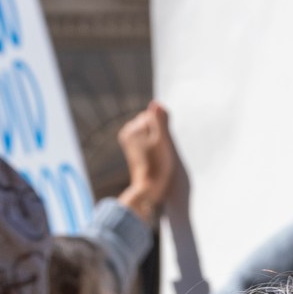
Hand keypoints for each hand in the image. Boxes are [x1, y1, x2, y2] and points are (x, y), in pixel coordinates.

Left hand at [114, 102, 177, 225]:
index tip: (163, 145)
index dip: (163, 129)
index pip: (154, 116)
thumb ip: (160, 121)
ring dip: (157, 141)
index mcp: (133, 129)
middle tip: (161, 152)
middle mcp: (128, 132)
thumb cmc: (159, 167)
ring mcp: (130, 141)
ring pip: (151, 132)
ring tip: (158, 156)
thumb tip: (156, 104)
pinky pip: (148, 140)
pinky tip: (155, 157)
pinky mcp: (134, 149)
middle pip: (151, 123)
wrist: (150, 190)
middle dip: (159, 134)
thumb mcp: (164, 142)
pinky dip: (154, 146)